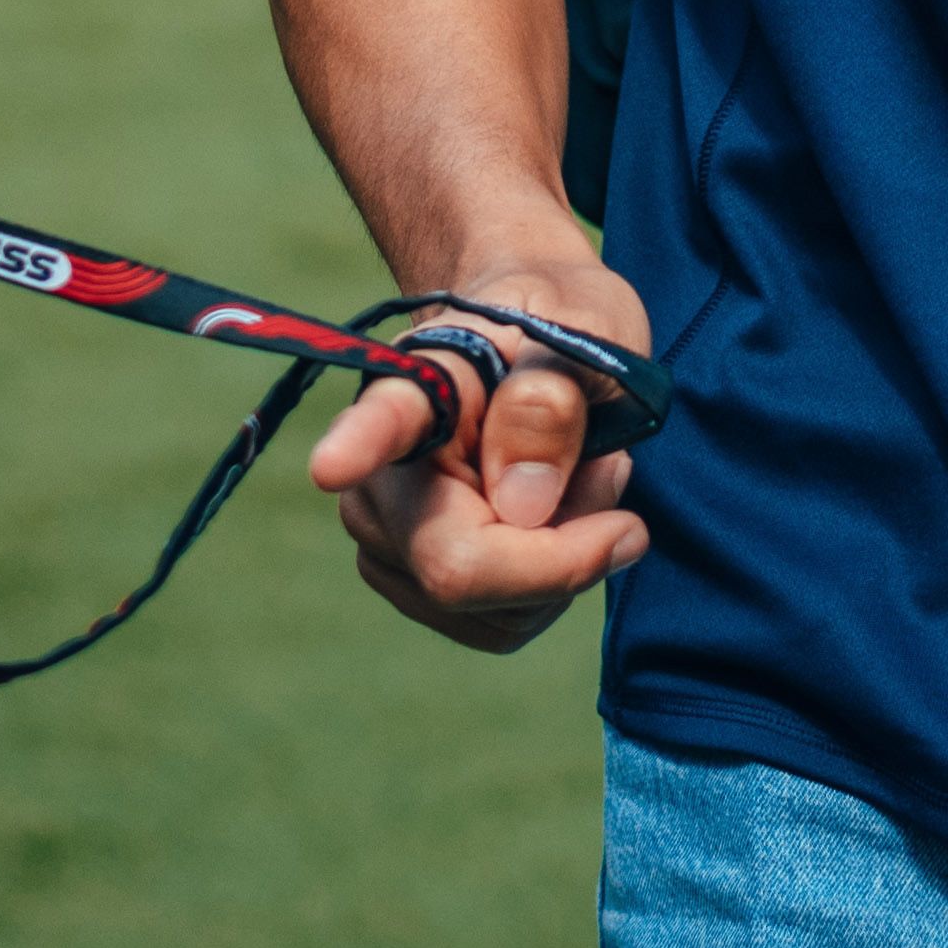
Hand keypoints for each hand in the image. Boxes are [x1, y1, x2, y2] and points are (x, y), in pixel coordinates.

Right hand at [305, 245, 648, 652]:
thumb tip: (523, 501)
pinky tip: (560, 519)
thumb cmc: (559, 324)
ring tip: (584, 476)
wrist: (532, 338)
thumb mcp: (586, 331)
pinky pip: (500, 623)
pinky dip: (550, 586)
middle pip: (461, 568)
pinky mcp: (410, 582)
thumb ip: (556, 397)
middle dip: (567, 545)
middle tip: (613, 468)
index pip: (386, 418)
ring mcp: (384, 536)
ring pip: (494, 612)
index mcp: (419, 383)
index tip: (334, 462)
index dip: (358, 444)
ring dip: (566, 562)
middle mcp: (379, 471)